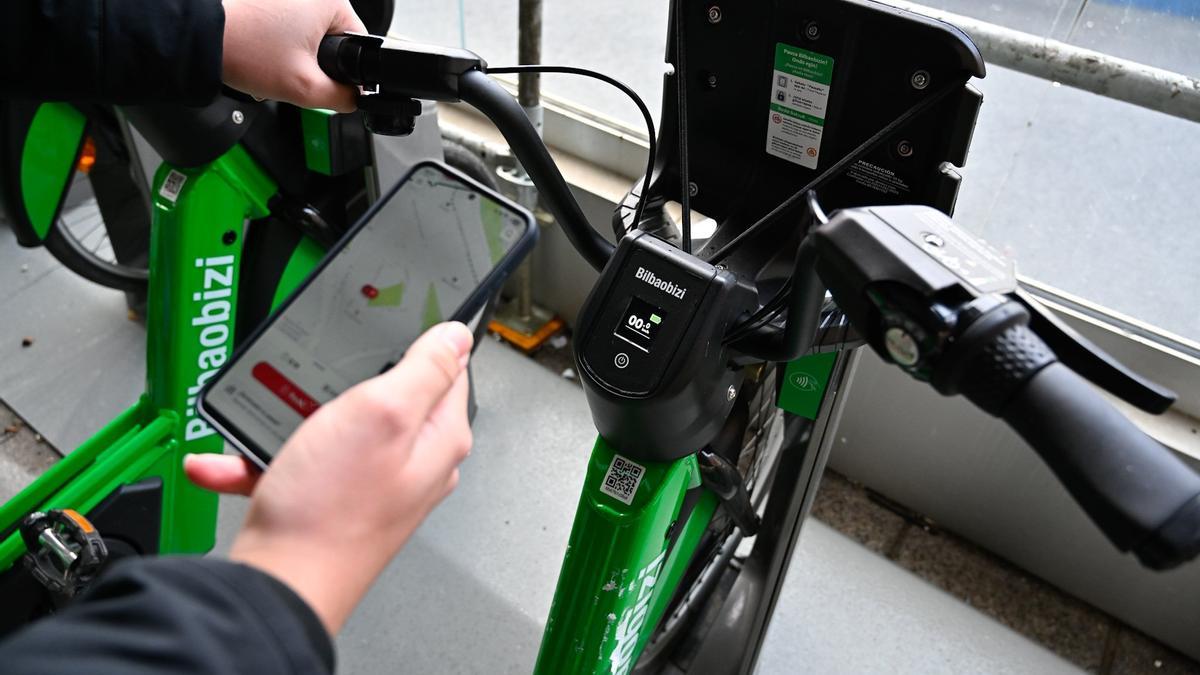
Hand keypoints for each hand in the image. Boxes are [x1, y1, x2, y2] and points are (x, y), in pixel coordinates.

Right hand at [185, 322, 474, 633]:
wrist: (278, 585)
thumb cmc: (333, 508)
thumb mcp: (383, 412)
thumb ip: (425, 369)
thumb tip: (457, 337)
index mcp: (439, 438)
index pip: (446, 369)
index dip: (416, 342)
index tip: (382, 327)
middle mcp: (413, 463)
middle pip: (386, 394)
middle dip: (342, 382)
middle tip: (312, 379)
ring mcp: (371, 484)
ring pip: (333, 426)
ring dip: (290, 419)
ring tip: (263, 421)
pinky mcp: (331, 501)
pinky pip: (297, 464)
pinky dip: (262, 459)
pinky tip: (234, 461)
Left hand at [221, 0, 366, 111]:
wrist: (198, 36)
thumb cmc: (244, 48)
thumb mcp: (305, 87)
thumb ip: (342, 98)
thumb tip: (352, 98)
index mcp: (331, 0)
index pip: (358, 43)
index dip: (344, 71)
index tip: (320, 80)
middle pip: (329, 38)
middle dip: (312, 63)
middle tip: (290, 74)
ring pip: (305, 32)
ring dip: (292, 54)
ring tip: (270, 63)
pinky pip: (283, 21)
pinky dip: (274, 40)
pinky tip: (259, 52)